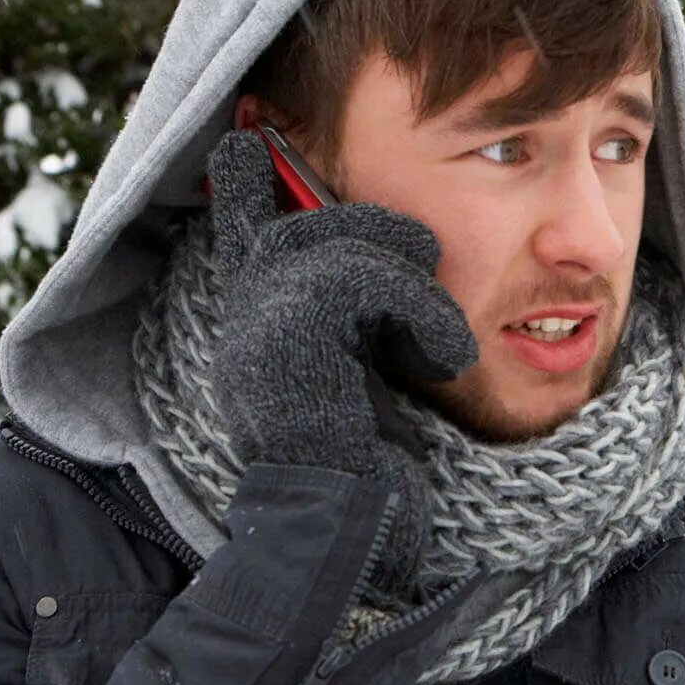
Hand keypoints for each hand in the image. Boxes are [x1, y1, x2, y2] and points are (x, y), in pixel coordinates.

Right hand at [189, 128, 477, 600]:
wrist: (349, 542)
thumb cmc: (370, 480)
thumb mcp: (373, 383)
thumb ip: (369, 321)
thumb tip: (407, 263)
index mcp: (262, 331)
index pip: (241, 233)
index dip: (245, 188)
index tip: (245, 142)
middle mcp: (243, 322)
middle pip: (301, 222)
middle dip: (378, 234)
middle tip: (425, 286)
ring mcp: (255, 329)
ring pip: (335, 237)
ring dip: (408, 278)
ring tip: (439, 339)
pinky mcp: (284, 343)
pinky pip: (363, 277)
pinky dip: (421, 310)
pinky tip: (444, 356)